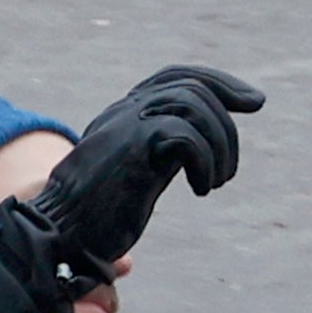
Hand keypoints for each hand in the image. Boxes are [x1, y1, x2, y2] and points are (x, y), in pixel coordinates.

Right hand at [0, 64, 261, 299]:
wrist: (58, 236)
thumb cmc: (94, 219)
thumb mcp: (137, 179)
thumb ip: (160, 157)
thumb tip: (195, 158)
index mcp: (125, 116)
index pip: (174, 77)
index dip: (218, 82)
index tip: (253, 102)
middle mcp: (124, 112)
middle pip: (190, 84)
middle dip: (227, 114)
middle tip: (232, 163)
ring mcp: (126, 126)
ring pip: (192, 103)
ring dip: (219, 144)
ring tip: (217, 181)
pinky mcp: (131, 147)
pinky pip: (184, 135)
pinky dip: (204, 161)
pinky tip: (201, 189)